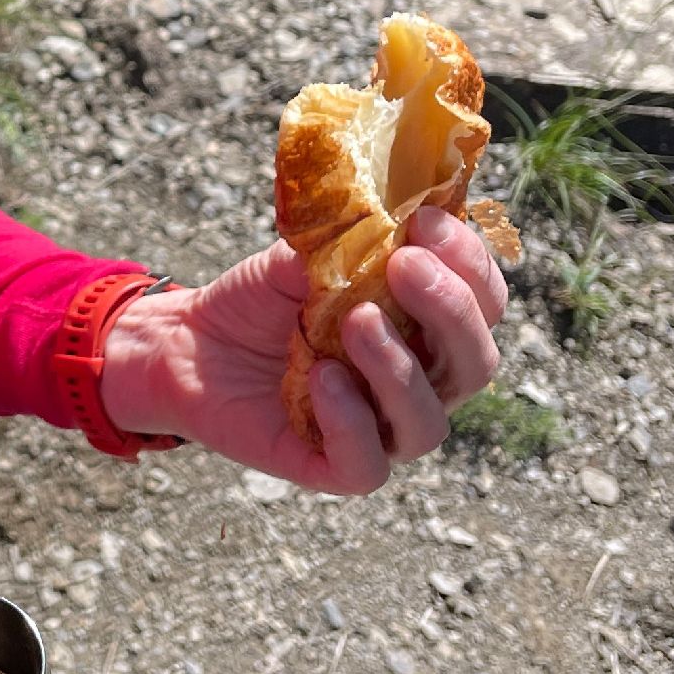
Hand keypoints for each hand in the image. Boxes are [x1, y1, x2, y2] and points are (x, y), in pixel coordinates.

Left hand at [98, 204, 506, 494]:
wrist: (189, 342)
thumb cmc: (262, 299)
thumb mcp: (305, 255)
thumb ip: (352, 238)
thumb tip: (389, 206)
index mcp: (427, 327)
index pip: (484, 302)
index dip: (470, 262)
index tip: (427, 220)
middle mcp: (421, 382)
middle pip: (476, 363)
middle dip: (450, 310)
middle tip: (405, 265)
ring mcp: (382, 429)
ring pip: (428, 421)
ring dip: (399, 367)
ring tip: (355, 320)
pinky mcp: (334, 467)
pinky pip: (367, 466)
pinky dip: (352, 423)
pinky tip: (323, 379)